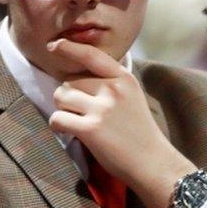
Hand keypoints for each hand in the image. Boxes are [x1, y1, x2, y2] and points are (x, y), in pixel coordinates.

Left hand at [47, 39, 195, 207]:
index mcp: (124, 78)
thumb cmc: (140, 133)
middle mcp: (113, 89)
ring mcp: (102, 109)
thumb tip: (76, 78)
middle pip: (69, 81)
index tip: (54, 45)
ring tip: (77, 121)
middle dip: (68, 96)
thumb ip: (110, 84)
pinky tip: (71, 132)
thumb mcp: (132, 97)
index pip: (91, 55)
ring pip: (60, 96)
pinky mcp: (90, 129)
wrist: (152, 162)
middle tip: (81, 113)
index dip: (69, 48)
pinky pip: (57, 118)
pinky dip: (58, 125)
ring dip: (62, 109)